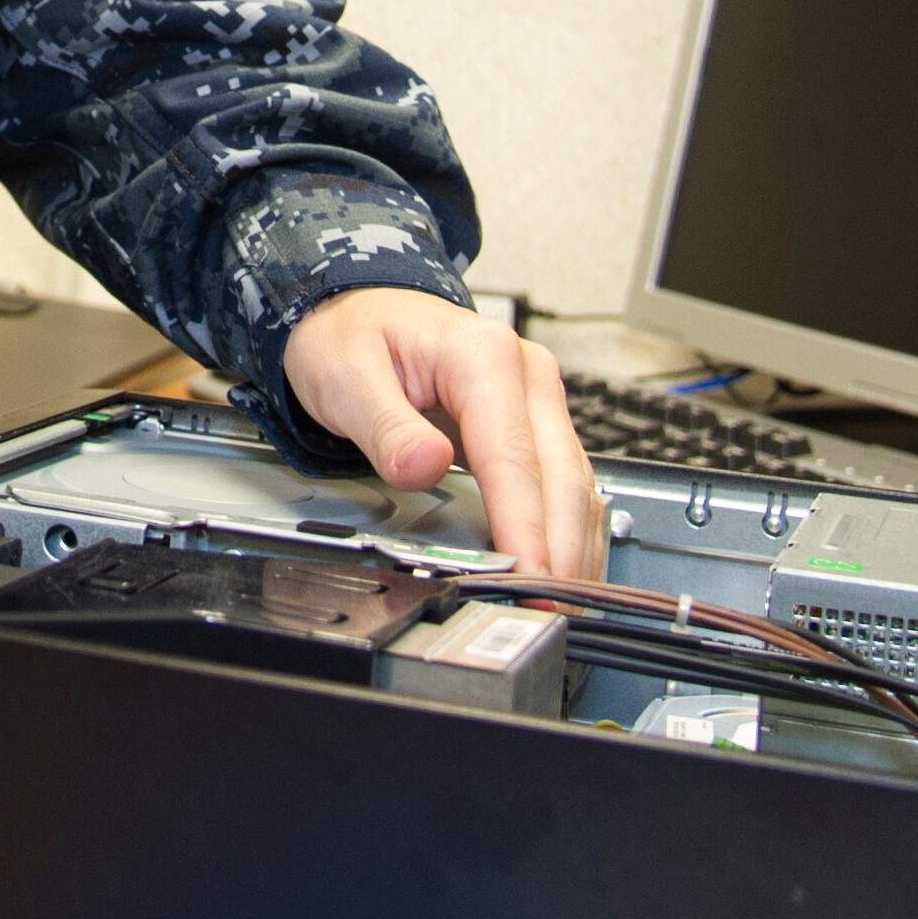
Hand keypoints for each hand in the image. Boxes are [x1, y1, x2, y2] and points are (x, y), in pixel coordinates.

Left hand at [278, 287, 599, 578]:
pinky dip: (565, 528)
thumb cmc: (349, 334)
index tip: (531, 578)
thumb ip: (385, 426)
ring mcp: (535, 397)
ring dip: (572, 546)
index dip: (525, 526)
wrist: (356, 307)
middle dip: (562, 550)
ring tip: (561, 604)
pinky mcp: (534, 422)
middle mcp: (524, 372)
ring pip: (573, 482)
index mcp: (481, 354)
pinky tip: (560, 567)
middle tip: (551, 611)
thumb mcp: (344, 373)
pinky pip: (562, 481)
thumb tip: (425, 466)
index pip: (514, 456)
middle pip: (561, 475)